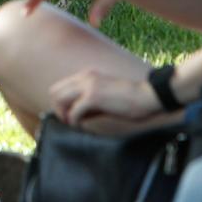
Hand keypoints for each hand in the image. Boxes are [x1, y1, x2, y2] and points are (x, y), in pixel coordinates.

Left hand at [50, 70, 164, 126]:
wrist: (146, 95)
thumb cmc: (130, 98)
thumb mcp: (105, 94)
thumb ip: (90, 99)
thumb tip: (77, 114)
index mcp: (87, 75)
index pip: (60, 86)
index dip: (59, 103)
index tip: (67, 115)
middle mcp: (85, 77)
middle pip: (54, 91)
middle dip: (57, 108)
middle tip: (67, 121)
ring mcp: (88, 85)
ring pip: (59, 99)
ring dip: (63, 114)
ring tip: (72, 124)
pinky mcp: (93, 97)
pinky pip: (74, 111)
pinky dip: (74, 120)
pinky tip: (80, 125)